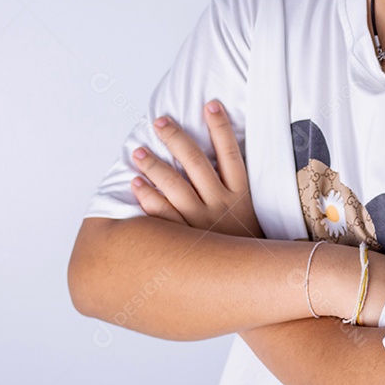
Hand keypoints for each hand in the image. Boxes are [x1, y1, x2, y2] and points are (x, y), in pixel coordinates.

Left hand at [130, 100, 263, 237]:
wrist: (249, 280)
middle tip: (160, 121)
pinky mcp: (185, 239)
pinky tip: (135, 183)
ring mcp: (201, 222)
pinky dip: (148, 198)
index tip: (210, 104)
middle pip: (198, 163)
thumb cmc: (244, 240)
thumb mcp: (249, 210)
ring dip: (155, 166)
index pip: (231, 153)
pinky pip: (162, 216)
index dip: (221, 127)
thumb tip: (220, 154)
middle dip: (177, 139)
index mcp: (240, 194)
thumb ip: (234, 185)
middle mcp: (221, 205)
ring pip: (176, 187)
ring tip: (139, 150)